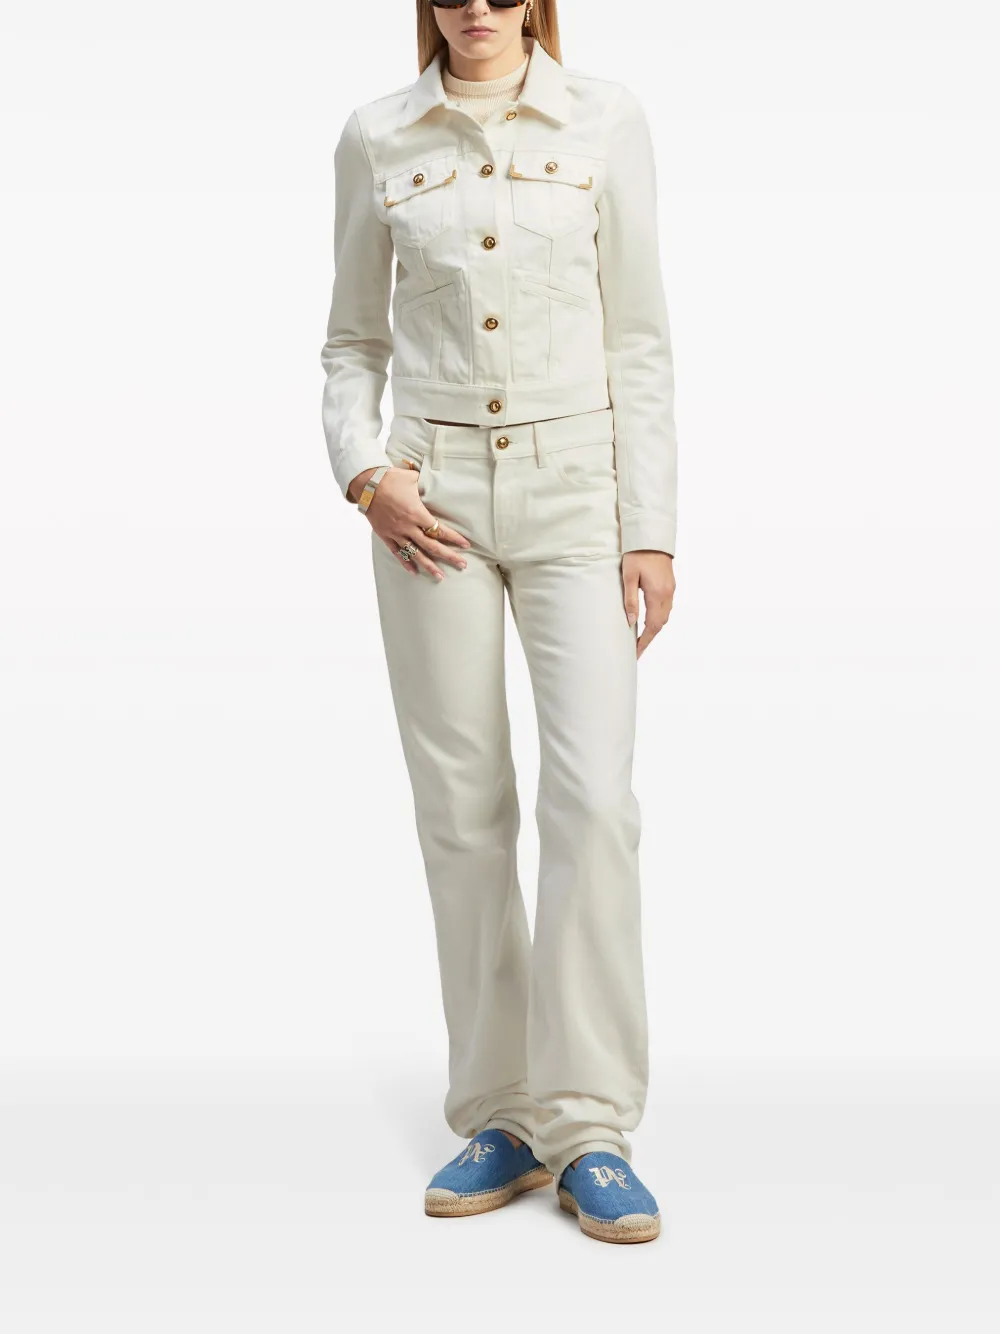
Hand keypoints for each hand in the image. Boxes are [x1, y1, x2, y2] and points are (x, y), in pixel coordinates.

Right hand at [351, 464, 470, 579]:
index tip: (465, 545)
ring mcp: (396, 533)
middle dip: (449, 556)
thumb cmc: (392, 478)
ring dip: (429, 566)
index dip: (454, 538)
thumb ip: (426, 486)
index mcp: (417, 513)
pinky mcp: (385, 536)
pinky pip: (397, 552)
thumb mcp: (413, 479)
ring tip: (440, 576)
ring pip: (415, 554)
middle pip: (432, 546)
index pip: (440, 530)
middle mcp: (408, 527)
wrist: (367, 484)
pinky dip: (406, 563)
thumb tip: (436, 483)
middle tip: (462, 564)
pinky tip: (414, 572)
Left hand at [622, 550, 674, 658]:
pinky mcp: (669, 584)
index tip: (636, 652)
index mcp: (657, 593)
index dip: (645, 641)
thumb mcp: (628, 577)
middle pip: (660, 623)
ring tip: (641, 638)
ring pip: (665, 616)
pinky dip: (658, 618)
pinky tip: (649, 620)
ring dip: (654, 628)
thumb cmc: (637, 554)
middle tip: (637, 649)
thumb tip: (631, 622)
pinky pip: (666, 607)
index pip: (652, 625)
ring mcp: (670, 589)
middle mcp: (667, 594)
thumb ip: (630, 600)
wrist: (652, 536)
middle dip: (649, 638)